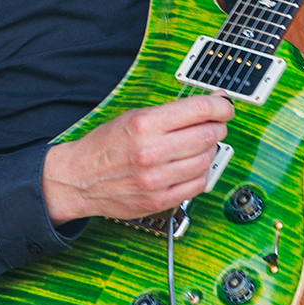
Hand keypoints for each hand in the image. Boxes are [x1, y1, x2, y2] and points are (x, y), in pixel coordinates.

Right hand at [42, 95, 234, 223]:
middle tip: (215, 125)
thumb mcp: (133, 117)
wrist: (79, 179)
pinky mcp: (159, 200)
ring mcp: (156, 179)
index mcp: (144, 125)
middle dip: (217, 127)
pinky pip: (198, 185)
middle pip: (207, 135)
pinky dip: (202, 173)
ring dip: (210, 150)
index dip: (220, 106)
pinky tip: (192, 166)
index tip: (225, 106)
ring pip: (206, 160)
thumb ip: (171, 112)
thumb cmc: (105, 146)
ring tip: (199, 146)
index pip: (199, 110)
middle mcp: (151, 152)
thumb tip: (209, 104)